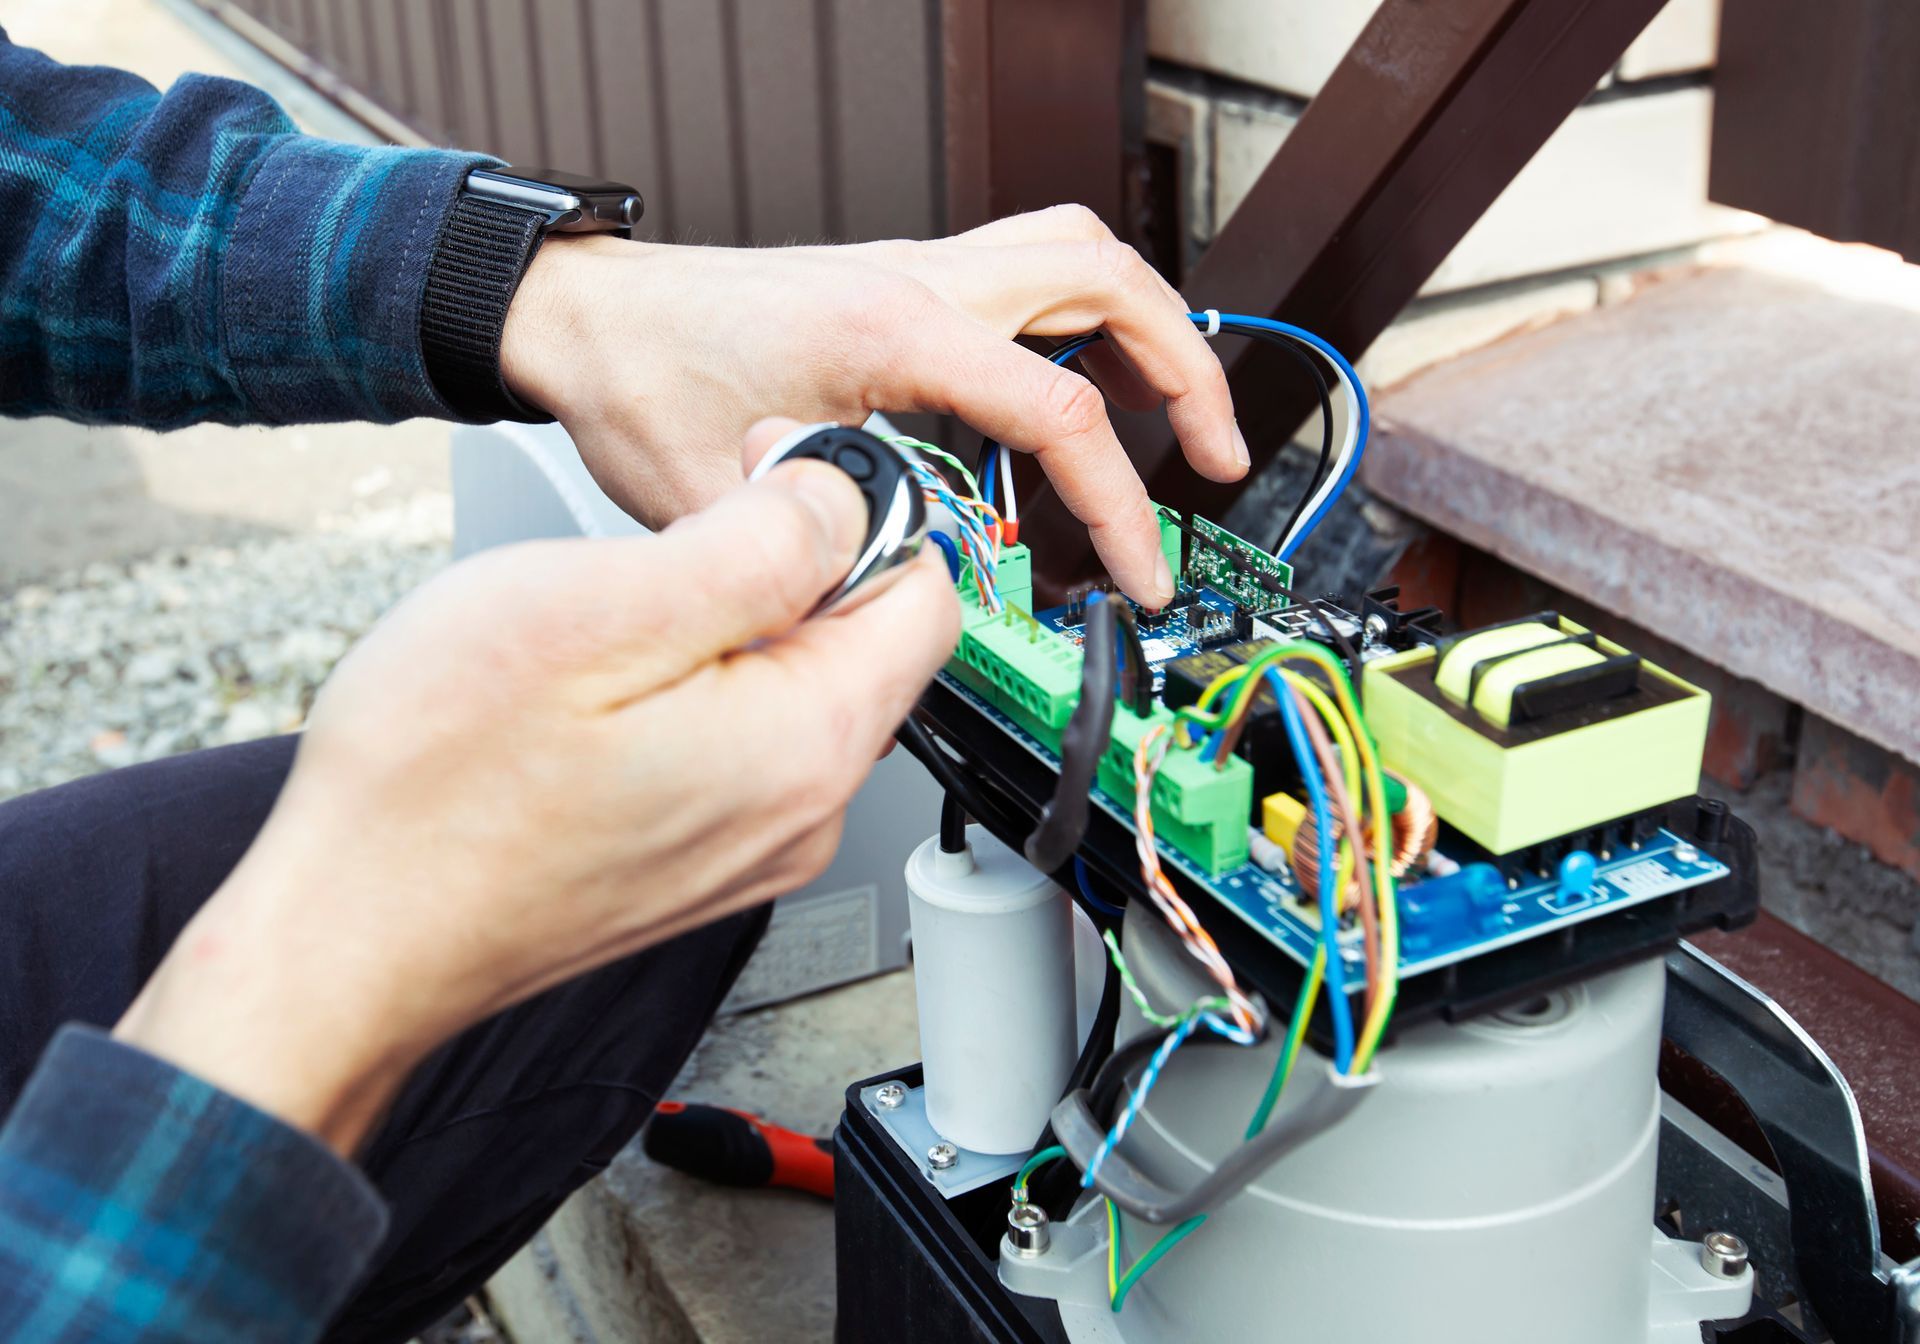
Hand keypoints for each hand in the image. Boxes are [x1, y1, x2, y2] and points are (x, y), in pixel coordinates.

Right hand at [115, 419, 958, 1154]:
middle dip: (797, 563)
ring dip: (738, 625)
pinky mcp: (704, 861)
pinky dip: (703, 687)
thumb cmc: (439, 783)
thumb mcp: (601, 607)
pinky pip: (750, 743)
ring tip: (623, 613)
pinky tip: (609, 683)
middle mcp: (806, 812)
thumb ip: (757, 546)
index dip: (864, 507)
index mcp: (807, 742)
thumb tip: (845, 498)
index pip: (926, 596)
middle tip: (674, 538)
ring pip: (803, 689)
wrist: (349, 937)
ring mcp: (757, 848)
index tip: (768, 474)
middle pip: (869, 644)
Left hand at [500, 205, 1244, 606]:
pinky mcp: (903, 283)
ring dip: (1148, 326)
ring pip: (1080, 256)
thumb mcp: (725, 500)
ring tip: (1175, 411)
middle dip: (1189, 371)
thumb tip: (900, 615)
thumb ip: (824, 561)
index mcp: (895, 330)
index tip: (1141, 572)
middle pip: (1112, 284)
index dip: (1118, 508)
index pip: (1058, 415)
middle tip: (1215, 457)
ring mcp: (917, 270)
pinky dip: (1085, 319)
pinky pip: (1030, 271)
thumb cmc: (642, 379)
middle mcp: (922, 280)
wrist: (587, 316)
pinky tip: (1077, 386)